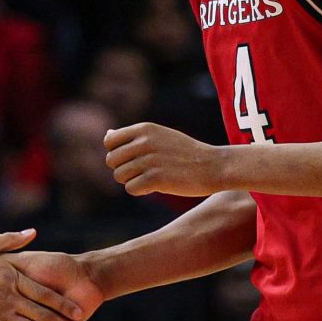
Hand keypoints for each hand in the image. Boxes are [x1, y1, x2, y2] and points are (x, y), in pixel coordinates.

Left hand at [106, 123, 228, 197]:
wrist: (213, 166)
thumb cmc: (186, 153)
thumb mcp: (160, 136)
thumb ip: (134, 136)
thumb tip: (107, 134)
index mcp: (144, 129)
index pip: (110, 141)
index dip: (117, 153)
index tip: (131, 159)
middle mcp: (144, 142)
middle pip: (111, 161)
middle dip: (123, 169)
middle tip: (141, 173)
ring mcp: (149, 160)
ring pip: (119, 176)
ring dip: (132, 181)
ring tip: (150, 179)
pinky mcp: (155, 179)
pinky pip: (130, 189)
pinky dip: (140, 191)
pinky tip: (155, 187)